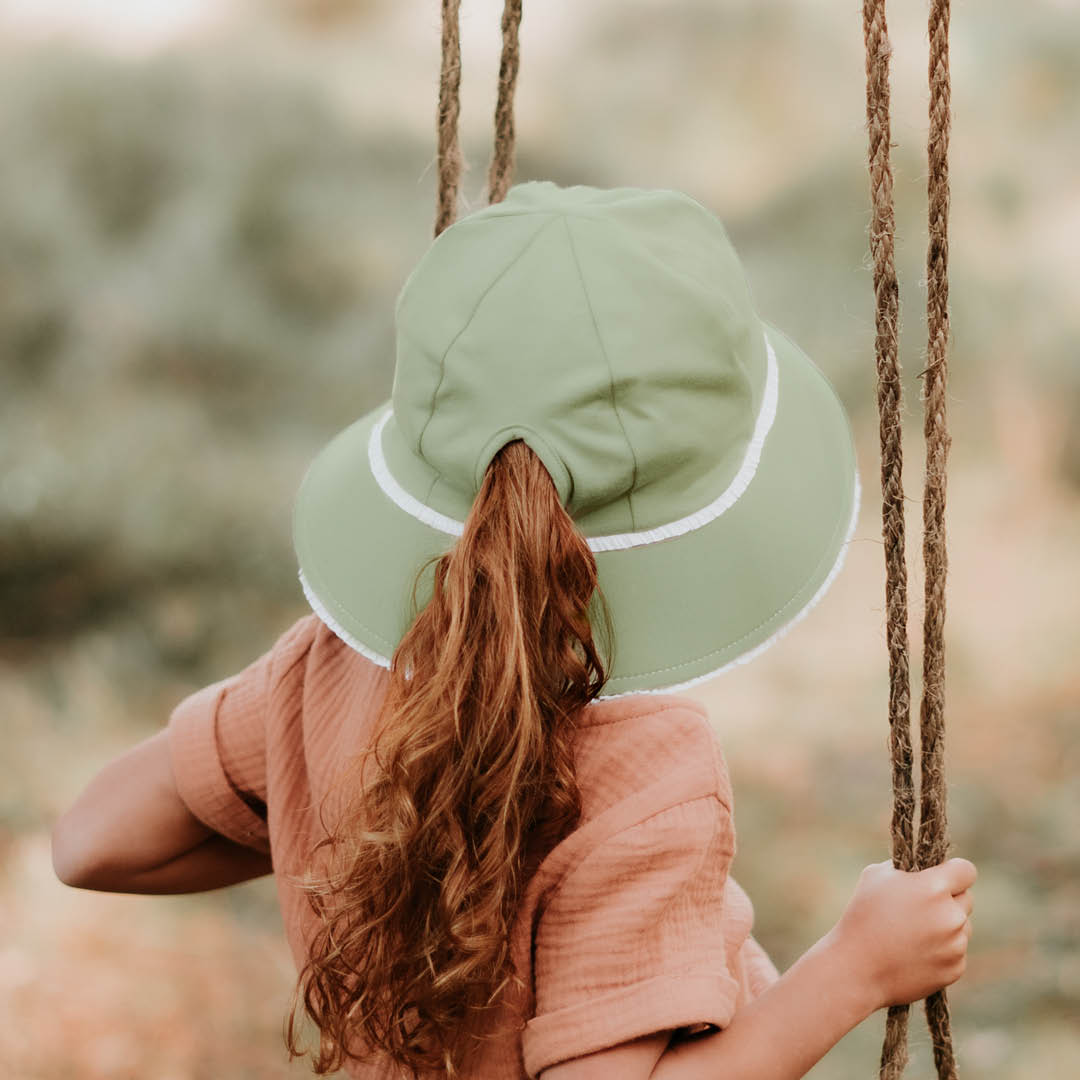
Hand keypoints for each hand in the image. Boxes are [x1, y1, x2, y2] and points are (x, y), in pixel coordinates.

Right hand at [828, 857, 975, 1009]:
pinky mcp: (955, 969)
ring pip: (962, 927)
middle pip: (966, 899)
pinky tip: (915, 953)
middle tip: (921, 907)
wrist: (857, 968)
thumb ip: (907, 869)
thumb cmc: (862, 915)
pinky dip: (942, 951)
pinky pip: (957, 952)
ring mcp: (956, 944)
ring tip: (913, 933)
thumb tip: (924, 869)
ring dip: (946, 926)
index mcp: (933, 887)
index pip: (966, 870)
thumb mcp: (876, 876)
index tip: (944, 877)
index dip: (954, 871)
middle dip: (949, 899)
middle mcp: (951, 915)